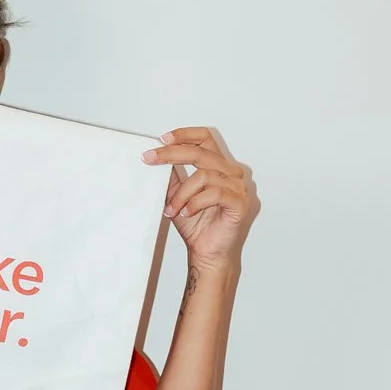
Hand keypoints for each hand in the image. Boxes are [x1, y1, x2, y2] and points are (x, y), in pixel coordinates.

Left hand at [142, 126, 258, 269]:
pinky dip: (195, 203)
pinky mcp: (240, 203)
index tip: (162, 139)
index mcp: (219, 166)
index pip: (205, 139)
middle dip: (171, 154)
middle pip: (201, 153)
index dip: (185, 135)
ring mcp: (238, 188)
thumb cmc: (196, 225)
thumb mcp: (177, 195)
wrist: (207, 253)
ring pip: (203, 176)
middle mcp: (231, 173)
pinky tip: (187, 213)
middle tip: (150, 159)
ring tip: (172, 209)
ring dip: (181, 193)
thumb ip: (172, 175)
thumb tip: (155, 156)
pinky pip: (215, 193)